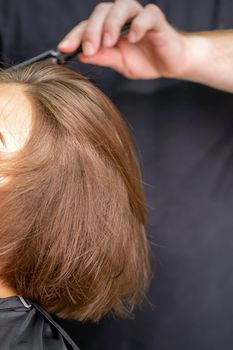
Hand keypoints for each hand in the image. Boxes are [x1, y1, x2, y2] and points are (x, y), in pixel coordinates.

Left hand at [58, 0, 191, 79]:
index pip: (88, 26)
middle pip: (102, 11)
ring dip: (111, 23)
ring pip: (122, 6)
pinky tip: (132, 38)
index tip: (64, 49)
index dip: (75, 35)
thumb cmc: (146, 61)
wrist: (170, 64)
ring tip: (109, 42)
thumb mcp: (120, 64)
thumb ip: (103, 57)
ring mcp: (139, 17)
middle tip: (90, 48)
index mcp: (110, 28)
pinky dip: (138, 24)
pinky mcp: (157, 20)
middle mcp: (122, 18)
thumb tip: (81, 55)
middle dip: (92, 29)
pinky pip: (147, 15)